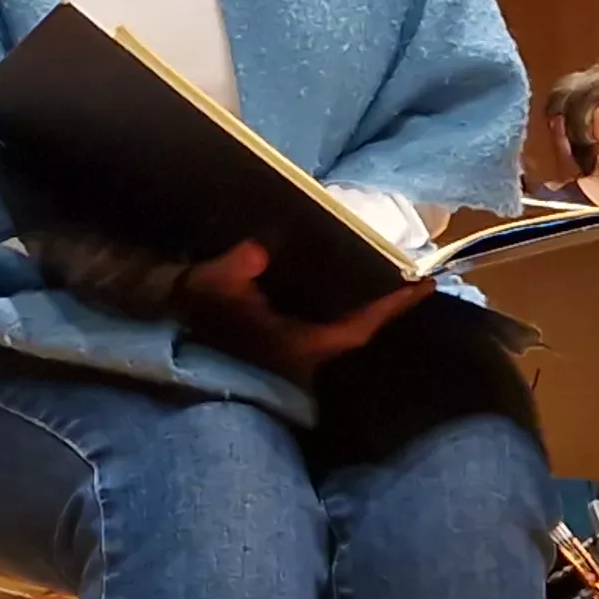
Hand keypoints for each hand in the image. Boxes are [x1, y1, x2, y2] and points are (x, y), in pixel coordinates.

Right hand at [175, 243, 430, 380]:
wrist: (173, 325)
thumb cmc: (196, 310)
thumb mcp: (208, 287)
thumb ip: (231, 272)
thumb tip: (257, 252)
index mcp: (297, 342)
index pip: (357, 327)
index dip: (392, 309)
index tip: (425, 285)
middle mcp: (305, 347)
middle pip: (359, 324)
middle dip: (386, 300)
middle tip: (413, 267)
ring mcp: (298, 342)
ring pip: (345, 321)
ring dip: (365, 298)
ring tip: (388, 264)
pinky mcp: (289, 333)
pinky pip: (329, 314)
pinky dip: (343, 295)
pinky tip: (347, 272)